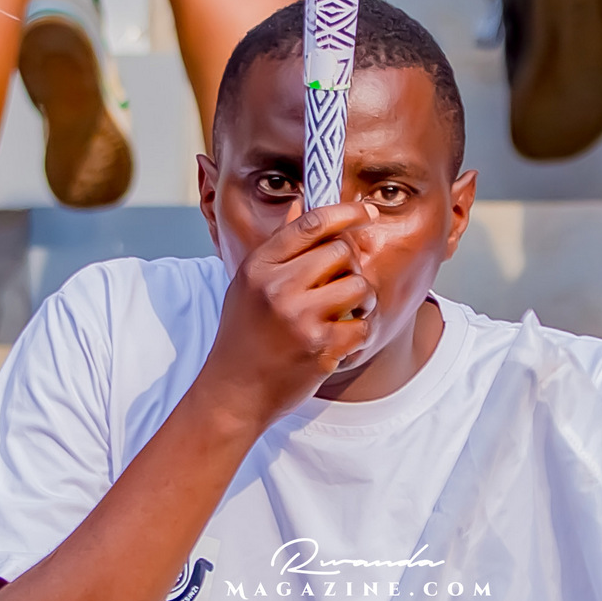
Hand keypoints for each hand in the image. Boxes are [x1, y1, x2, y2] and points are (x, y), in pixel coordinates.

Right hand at [199, 204, 378, 425]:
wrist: (233, 392)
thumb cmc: (243, 336)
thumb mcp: (248, 285)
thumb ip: (279, 250)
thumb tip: (306, 208)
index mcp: (259, 267)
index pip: (312, 224)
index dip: (346, 212)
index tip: (367, 212)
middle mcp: (278, 287)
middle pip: (341, 252)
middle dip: (349, 267)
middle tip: (341, 285)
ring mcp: (300, 318)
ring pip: (359, 286)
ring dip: (360, 300)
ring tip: (343, 313)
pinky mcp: (320, 347)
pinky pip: (362, 325)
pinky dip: (357, 333)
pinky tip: (338, 340)